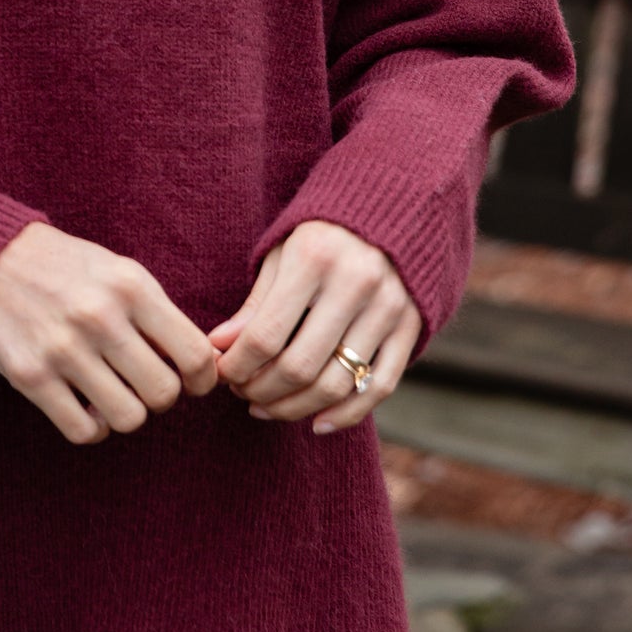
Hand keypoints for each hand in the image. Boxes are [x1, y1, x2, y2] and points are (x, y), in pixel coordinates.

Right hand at [0, 221, 217, 445]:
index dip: (203, 379)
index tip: (193, 383)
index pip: (193, 354)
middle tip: (144, 385)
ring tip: (113, 394)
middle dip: (162, 398)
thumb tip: (201, 364)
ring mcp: (63, 348)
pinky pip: (83, 431)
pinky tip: (86, 407)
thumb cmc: (63, 267)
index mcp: (131, 285)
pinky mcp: (30, 375)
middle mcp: (100, 316)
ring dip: (126, 413)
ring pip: (129, 418)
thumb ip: (156, 313)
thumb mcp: (117, 270)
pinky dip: (93, 427)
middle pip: (164, 394)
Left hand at [208, 220, 419, 434]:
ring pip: (336, 384)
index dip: (236, 366)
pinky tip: (315, 422)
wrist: (392, 209)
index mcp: (315, 258)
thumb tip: (219, 350)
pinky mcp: (412, 327)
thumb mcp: (283, 255)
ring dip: (294, 408)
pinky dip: (346, 414)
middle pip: (299, 367)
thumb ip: (255, 304)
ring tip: (266, 407)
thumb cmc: (322, 235)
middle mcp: (356, 284)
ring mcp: (389, 308)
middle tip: (242, 392)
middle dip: (260, 390)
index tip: (221, 374)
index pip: (265, 336)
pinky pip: (379, 387)